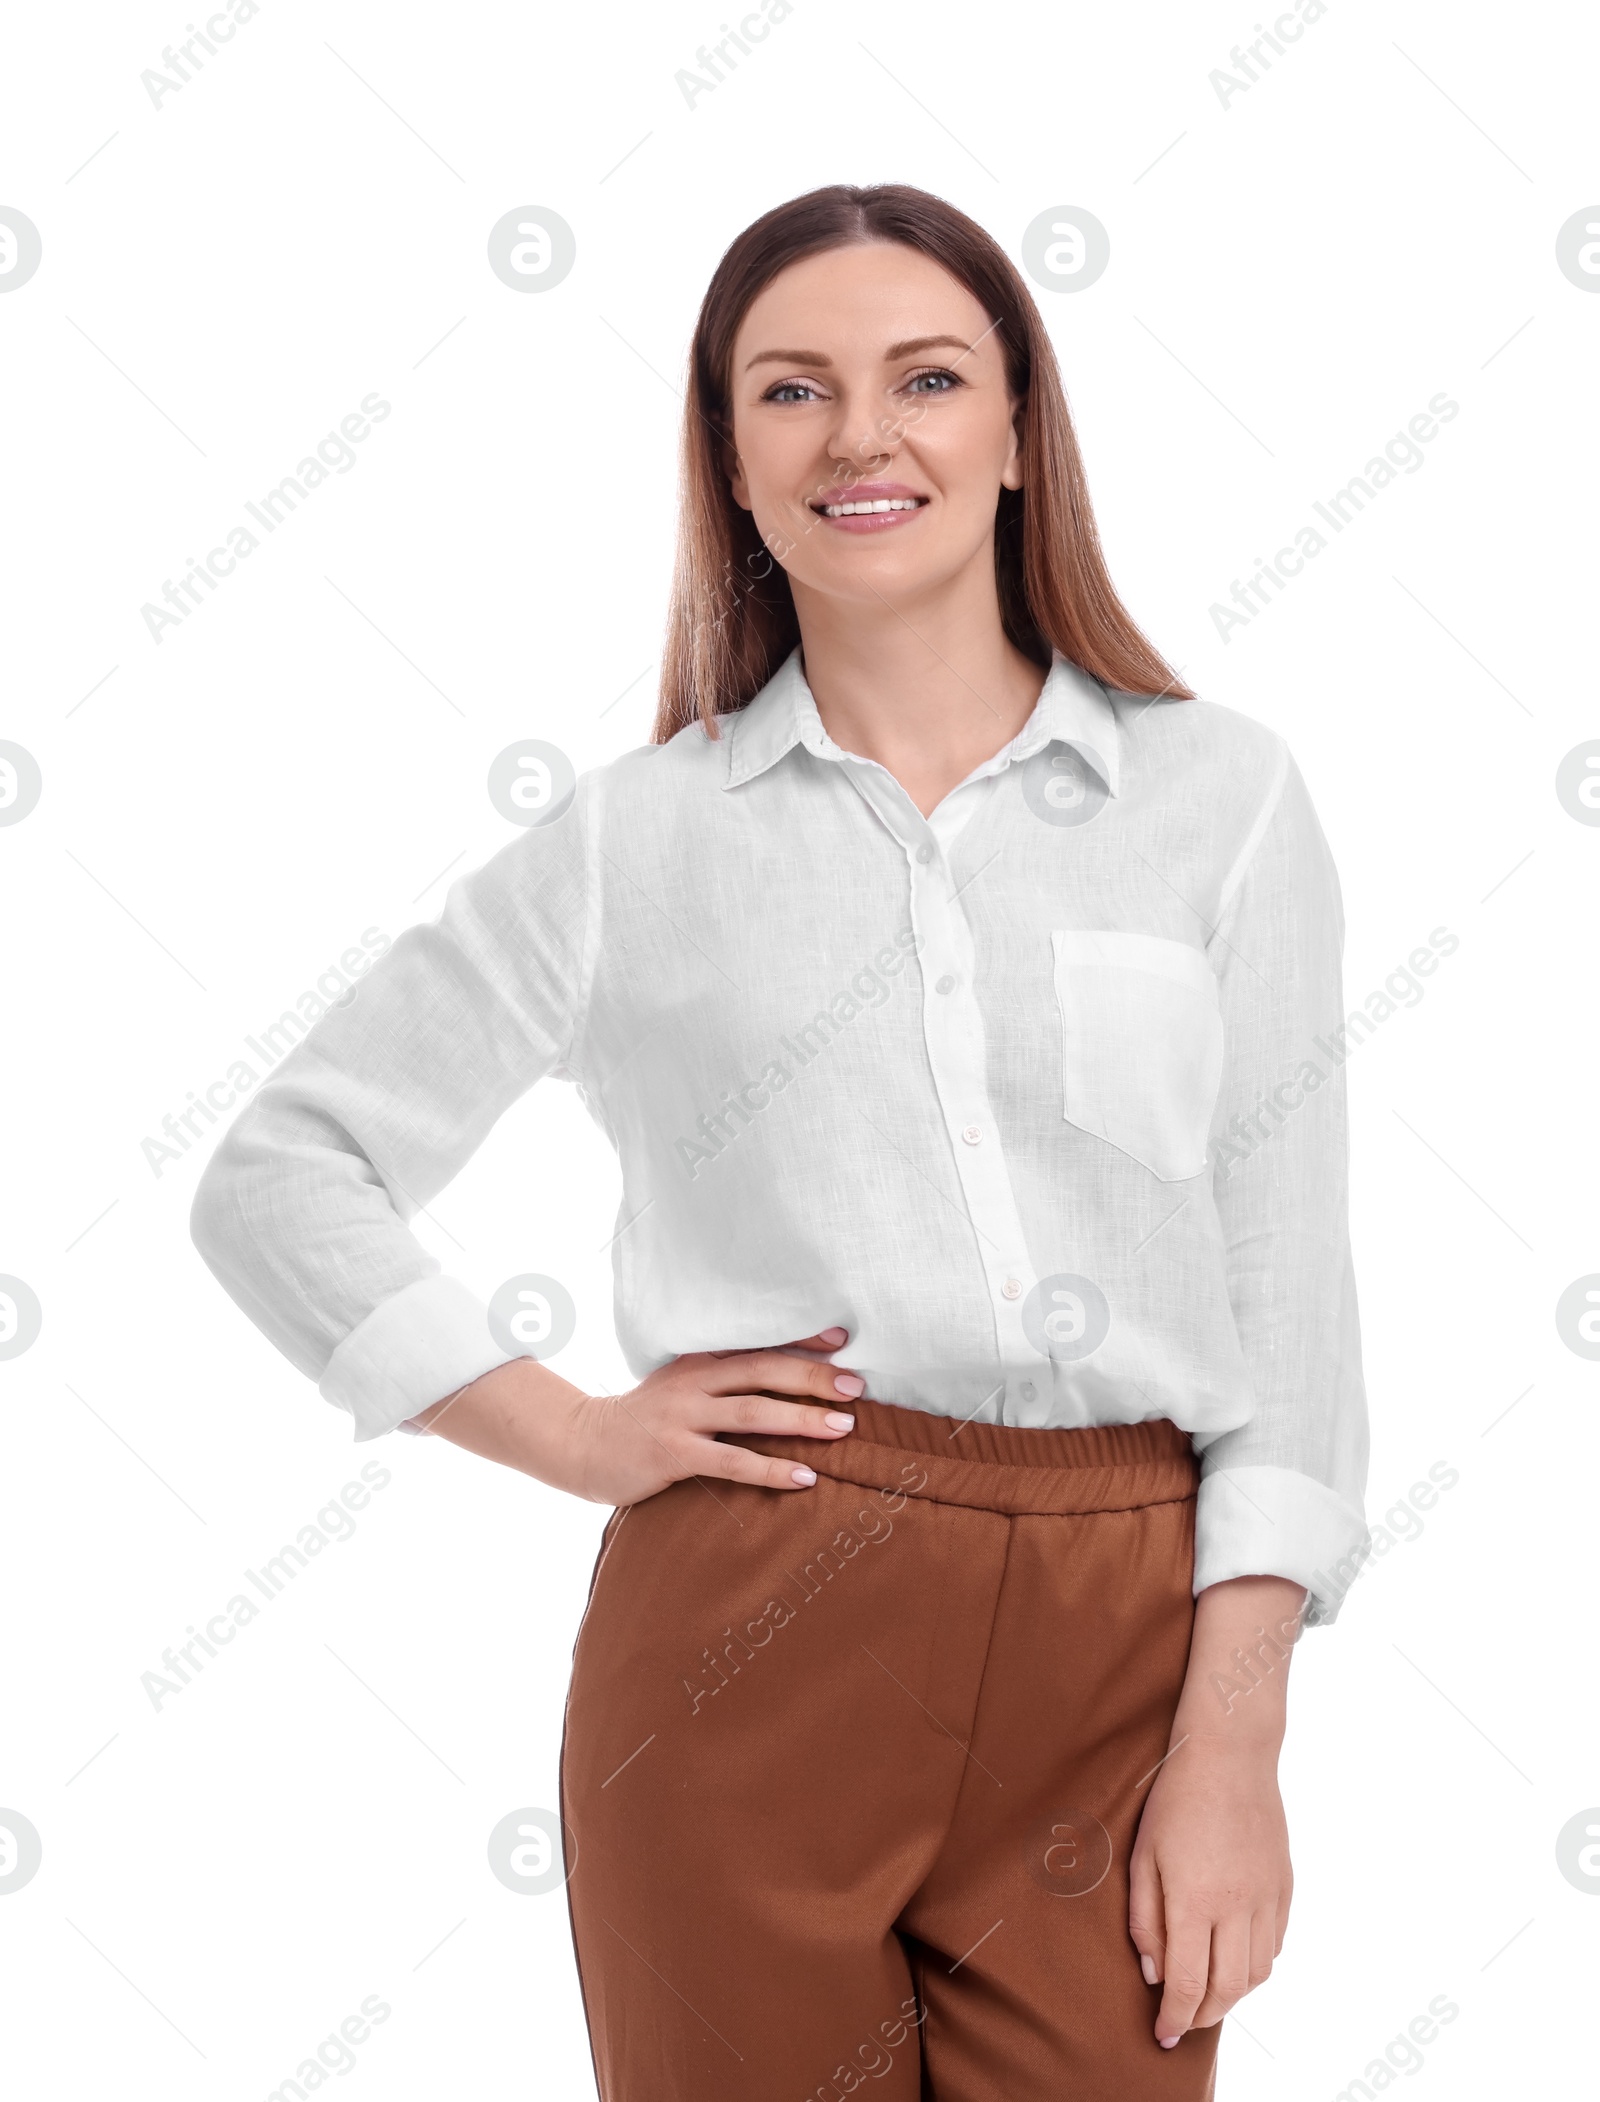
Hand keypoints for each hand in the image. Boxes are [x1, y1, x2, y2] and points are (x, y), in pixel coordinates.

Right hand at [408, 1327, 863, 1504]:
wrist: (580, 1444)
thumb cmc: (642, 1420)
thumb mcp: (678, 1386)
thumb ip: (719, 1381)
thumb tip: (780, 1383)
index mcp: (698, 1362)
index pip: (758, 1343)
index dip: (801, 1339)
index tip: (843, 1338)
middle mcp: (693, 1383)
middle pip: (763, 1372)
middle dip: (813, 1377)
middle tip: (856, 1386)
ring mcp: (682, 1418)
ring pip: (754, 1414)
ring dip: (803, 1420)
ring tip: (843, 1429)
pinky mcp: (673, 1456)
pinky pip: (732, 1463)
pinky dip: (772, 1470)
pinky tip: (805, 1477)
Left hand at [1127, 1734, 1290, 2047]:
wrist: (1230, 1753)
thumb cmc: (1175, 1799)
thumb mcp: (1142, 1856)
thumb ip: (1145, 1920)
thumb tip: (1153, 1973)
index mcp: (1195, 1900)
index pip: (1188, 1984)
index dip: (1174, 2018)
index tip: (1162, 2035)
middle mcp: (1237, 1906)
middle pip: (1228, 1990)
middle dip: (1203, 2016)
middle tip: (1182, 2022)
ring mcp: (1267, 1897)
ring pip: (1257, 1974)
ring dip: (1232, 1995)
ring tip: (1207, 1994)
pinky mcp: (1285, 1886)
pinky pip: (1275, 1944)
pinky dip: (1256, 1964)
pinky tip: (1235, 1958)